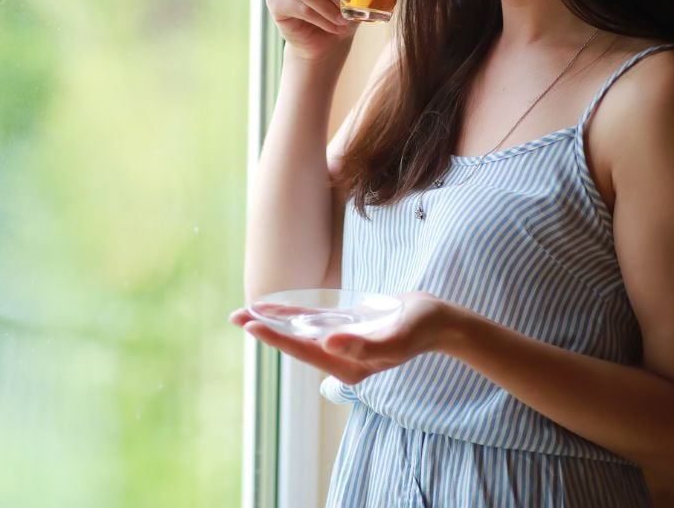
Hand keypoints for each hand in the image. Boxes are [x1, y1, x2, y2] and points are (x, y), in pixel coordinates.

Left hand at [230, 292, 455, 384]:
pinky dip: (291, 315)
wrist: (440, 321)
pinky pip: (312, 322)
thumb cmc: (421, 327)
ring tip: (244, 313)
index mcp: (348, 365)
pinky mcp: (344, 329)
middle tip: (233, 317)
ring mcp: (341, 344)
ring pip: (299, 333)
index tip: (251, 326)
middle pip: (294, 343)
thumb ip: (365, 345)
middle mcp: (341, 358)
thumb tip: (328, 345)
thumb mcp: (397, 337)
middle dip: (265, 330)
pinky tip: (272, 307)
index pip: (303, 350)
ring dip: (272, 322)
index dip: (276, 337)